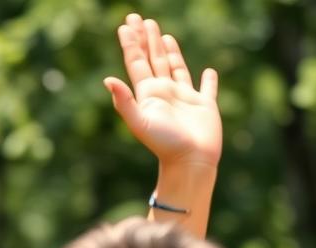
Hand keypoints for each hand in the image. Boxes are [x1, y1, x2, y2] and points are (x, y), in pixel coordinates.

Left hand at [104, 14, 220, 168]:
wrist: (189, 162)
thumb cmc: (164, 144)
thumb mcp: (140, 122)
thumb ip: (124, 102)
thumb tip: (107, 80)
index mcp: (148, 94)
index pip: (137, 63)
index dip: (131, 43)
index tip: (126, 24)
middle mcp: (164, 93)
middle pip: (153, 59)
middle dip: (146, 39)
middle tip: (140, 18)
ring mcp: (184, 98)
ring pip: (175, 67)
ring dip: (169, 51)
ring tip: (163, 35)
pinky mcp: (205, 106)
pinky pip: (206, 88)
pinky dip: (208, 80)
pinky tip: (209, 72)